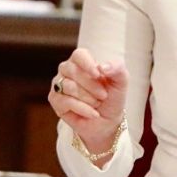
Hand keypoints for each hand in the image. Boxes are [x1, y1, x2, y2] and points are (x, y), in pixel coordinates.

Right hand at [50, 47, 127, 162]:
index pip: (79, 55)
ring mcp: (59, 85)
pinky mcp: (55, 100)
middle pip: (72, 70)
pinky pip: (65, 101)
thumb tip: (102, 67)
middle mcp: (67, 70)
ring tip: (97, 104)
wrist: (106, 121)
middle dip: (91, 85)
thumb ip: (117, 69)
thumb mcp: (121, 82)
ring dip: (88, 98)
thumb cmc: (112, 97)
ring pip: (69, 87)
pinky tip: (93, 113)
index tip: (98, 75)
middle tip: (103, 95)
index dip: (87, 64)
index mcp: (82, 61)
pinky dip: (83, 109)